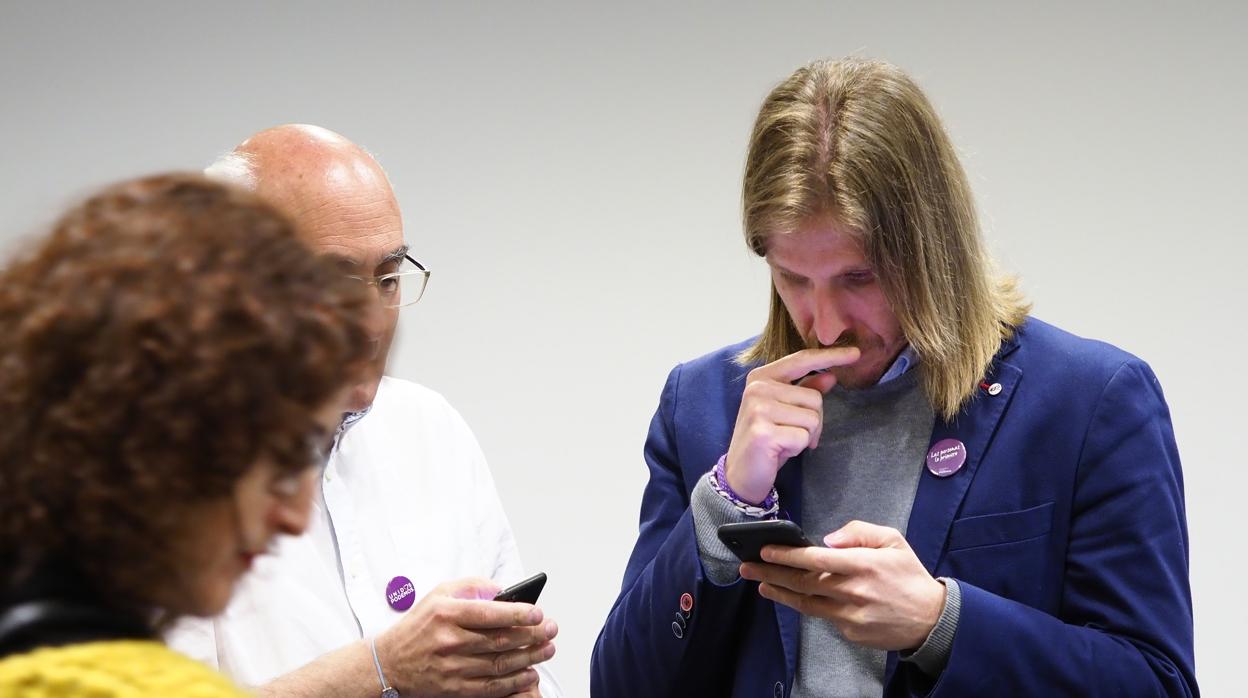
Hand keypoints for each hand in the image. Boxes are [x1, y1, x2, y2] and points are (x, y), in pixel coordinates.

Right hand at [376, 577, 557, 697]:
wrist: (389, 663)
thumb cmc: (417, 627)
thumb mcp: (438, 595)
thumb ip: (471, 587)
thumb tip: (502, 591)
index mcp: (447, 614)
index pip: (489, 613)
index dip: (517, 613)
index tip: (538, 613)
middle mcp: (450, 641)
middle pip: (500, 639)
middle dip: (532, 635)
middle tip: (550, 630)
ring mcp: (453, 667)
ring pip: (500, 664)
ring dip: (529, 657)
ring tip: (547, 649)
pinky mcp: (454, 688)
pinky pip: (491, 687)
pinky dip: (514, 681)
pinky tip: (529, 673)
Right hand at [724, 347, 859, 502]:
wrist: (741, 474)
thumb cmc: (767, 440)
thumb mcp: (786, 412)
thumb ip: (805, 390)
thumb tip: (830, 376)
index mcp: (761, 377)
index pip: (802, 360)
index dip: (831, 356)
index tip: (856, 353)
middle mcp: (757, 388)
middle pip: (814, 398)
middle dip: (813, 422)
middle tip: (791, 435)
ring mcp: (758, 409)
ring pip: (812, 418)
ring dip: (805, 436)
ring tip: (784, 442)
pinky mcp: (763, 432)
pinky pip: (803, 437)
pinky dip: (798, 449)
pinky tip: (779, 452)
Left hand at [739, 520, 944, 649]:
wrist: (930, 618)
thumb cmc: (908, 574)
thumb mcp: (892, 540)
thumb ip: (859, 532)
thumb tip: (828, 539)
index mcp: (863, 565)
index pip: (816, 558)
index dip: (787, 554)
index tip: (765, 549)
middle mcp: (853, 591)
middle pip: (803, 582)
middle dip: (771, 572)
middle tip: (747, 566)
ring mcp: (850, 615)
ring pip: (806, 603)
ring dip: (779, 592)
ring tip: (759, 583)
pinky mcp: (850, 632)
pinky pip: (823, 616)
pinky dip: (807, 605)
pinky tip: (792, 596)